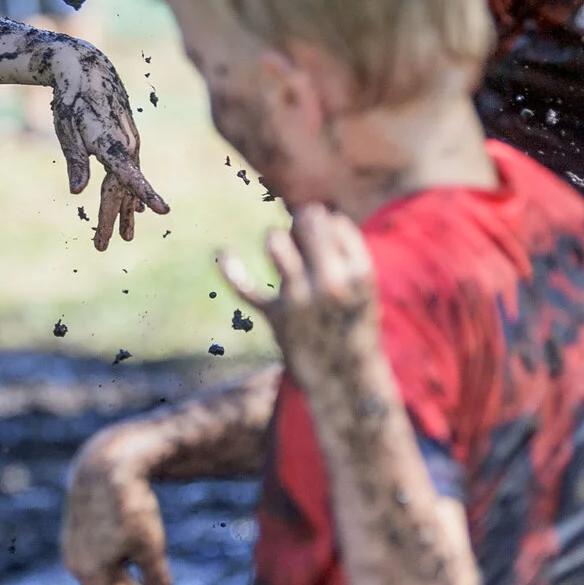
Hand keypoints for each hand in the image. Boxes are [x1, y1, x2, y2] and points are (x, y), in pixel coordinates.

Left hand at [46, 39, 169, 249]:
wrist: (87, 70)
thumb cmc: (73, 101)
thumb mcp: (67, 132)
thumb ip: (76, 163)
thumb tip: (77, 192)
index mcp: (112, 145)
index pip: (130, 176)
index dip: (146, 194)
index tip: (163, 211)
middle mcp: (127, 147)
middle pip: (122, 190)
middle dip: (112, 219)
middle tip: (101, 247)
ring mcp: (129, 145)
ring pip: (128, 184)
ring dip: (125, 211)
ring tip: (124, 237)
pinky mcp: (126, 143)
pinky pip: (130, 174)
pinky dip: (130, 192)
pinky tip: (136, 209)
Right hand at [61, 423, 172, 584]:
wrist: (104, 462)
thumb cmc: (129, 505)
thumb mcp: (151, 546)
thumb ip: (157, 581)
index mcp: (94, 576)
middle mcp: (81, 567)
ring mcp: (80, 551)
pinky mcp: (84, 535)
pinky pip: (106, 567)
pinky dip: (123, 579)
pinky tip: (135, 583)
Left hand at [219, 206, 383, 399]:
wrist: (346, 376)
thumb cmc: (353, 321)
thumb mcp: (361, 286)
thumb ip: (342, 250)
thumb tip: (308, 208)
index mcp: (359, 272)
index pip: (333, 219)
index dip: (322, 217)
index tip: (321, 229)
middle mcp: (331, 282)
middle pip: (307, 221)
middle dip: (300, 217)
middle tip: (301, 230)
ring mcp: (301, 299)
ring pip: (276, 242)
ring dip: (276, 240)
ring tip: (282, 250)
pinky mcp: (276, 317)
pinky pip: (246, 288)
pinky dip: (231, 269)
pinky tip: (222, 255)